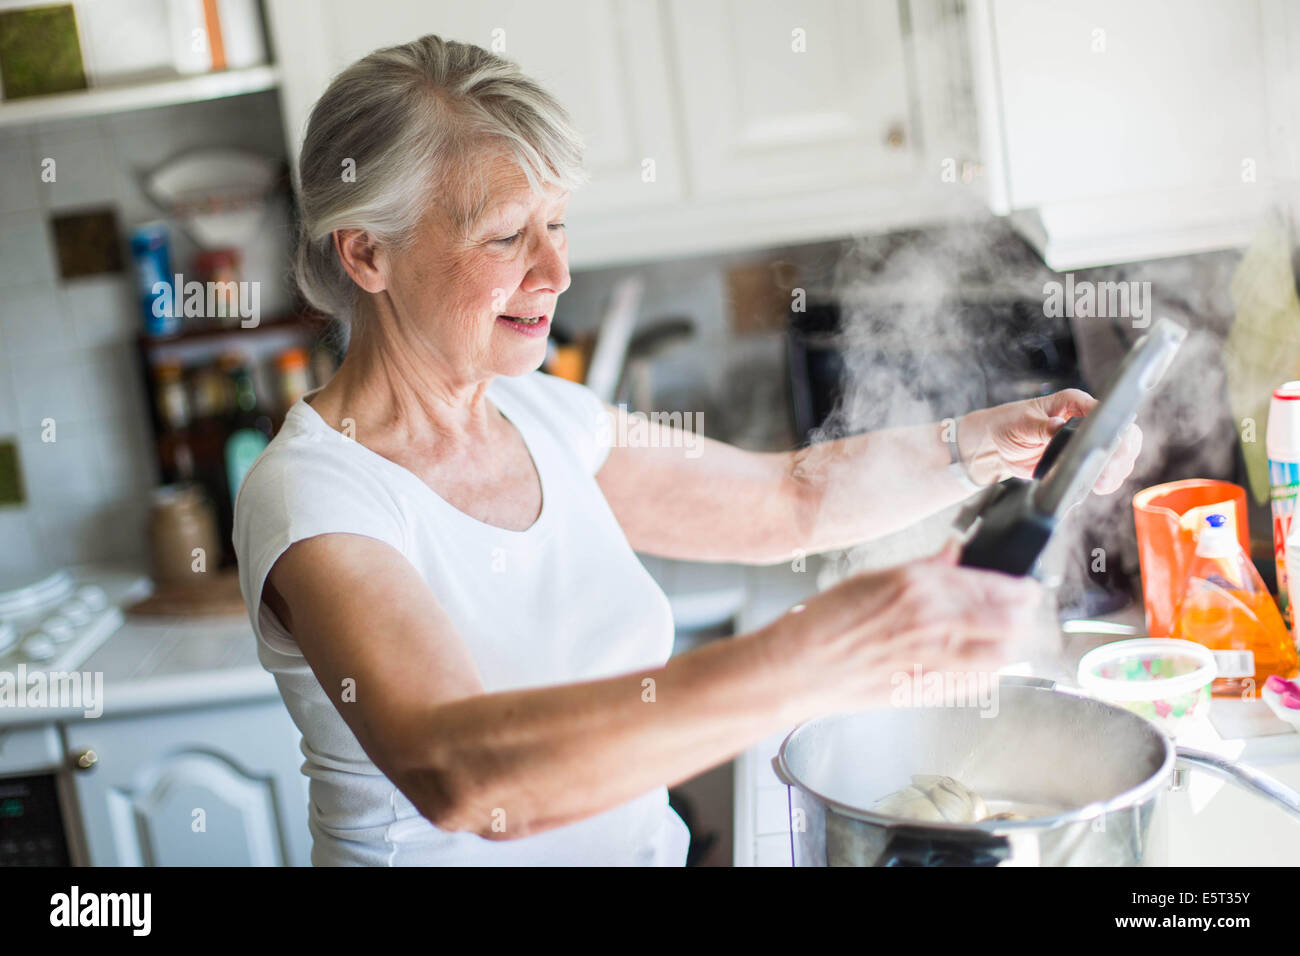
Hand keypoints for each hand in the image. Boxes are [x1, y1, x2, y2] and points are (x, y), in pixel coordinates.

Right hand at [765, 543, 1044, 715]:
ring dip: (1010, 644)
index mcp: (918, 584)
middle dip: (1023, 614)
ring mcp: (933, 658)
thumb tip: (954, 554)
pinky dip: (988, 673)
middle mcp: (931, 620)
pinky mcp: (927, 690)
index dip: (1019, 586)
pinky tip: (979, 664)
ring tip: (1004, 637)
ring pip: (1003, 655)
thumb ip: (924, 568)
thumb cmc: (823, 623)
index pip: (995, 584)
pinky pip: (977, 684)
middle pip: (1011, 621)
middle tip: (1021, 610)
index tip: (1023, 586)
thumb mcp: (873, 578)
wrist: (797, 667)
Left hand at [957, 388, 1141, 493]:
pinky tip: (1101, 487)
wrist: (994, 445)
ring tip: (1104, 482)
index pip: (1103, 411)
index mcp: (1073, 403)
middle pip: (1120, 434)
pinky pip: (1102, 471)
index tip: (1113, 448)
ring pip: (1117, 454)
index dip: (1114, 429)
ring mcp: (1085, 442)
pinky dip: (1106, 480)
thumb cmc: (1007, 425)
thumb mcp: (1021, 423)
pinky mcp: (1080, 461)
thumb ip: (1041, 426)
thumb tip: (1057, 427)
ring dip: (1117, 470)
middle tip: (1110, 471)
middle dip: (1122, 453)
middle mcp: (1085, 420)